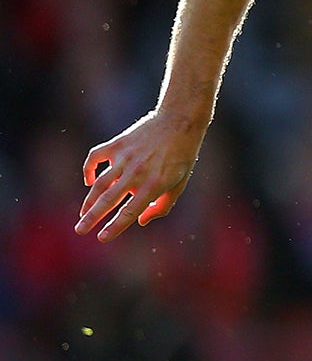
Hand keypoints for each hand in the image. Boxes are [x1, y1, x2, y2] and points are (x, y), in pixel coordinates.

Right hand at [76, 109, 206, 241]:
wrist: (179, 122)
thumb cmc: (182, 156)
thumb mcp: (180, 184)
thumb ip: (162, 206)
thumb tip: (140, 221)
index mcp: (153, 186)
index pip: (128, 212)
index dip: (114, 227)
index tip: (102, 238)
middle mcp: (135, 174)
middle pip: (108, 201)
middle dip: (91, 218)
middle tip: (79, 230)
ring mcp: (124, 159)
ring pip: (99, 184)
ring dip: (89, 201)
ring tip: (83, 214)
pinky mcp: (117, 145)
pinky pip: (95, 158)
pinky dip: (88, 169)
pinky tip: (89, 181)